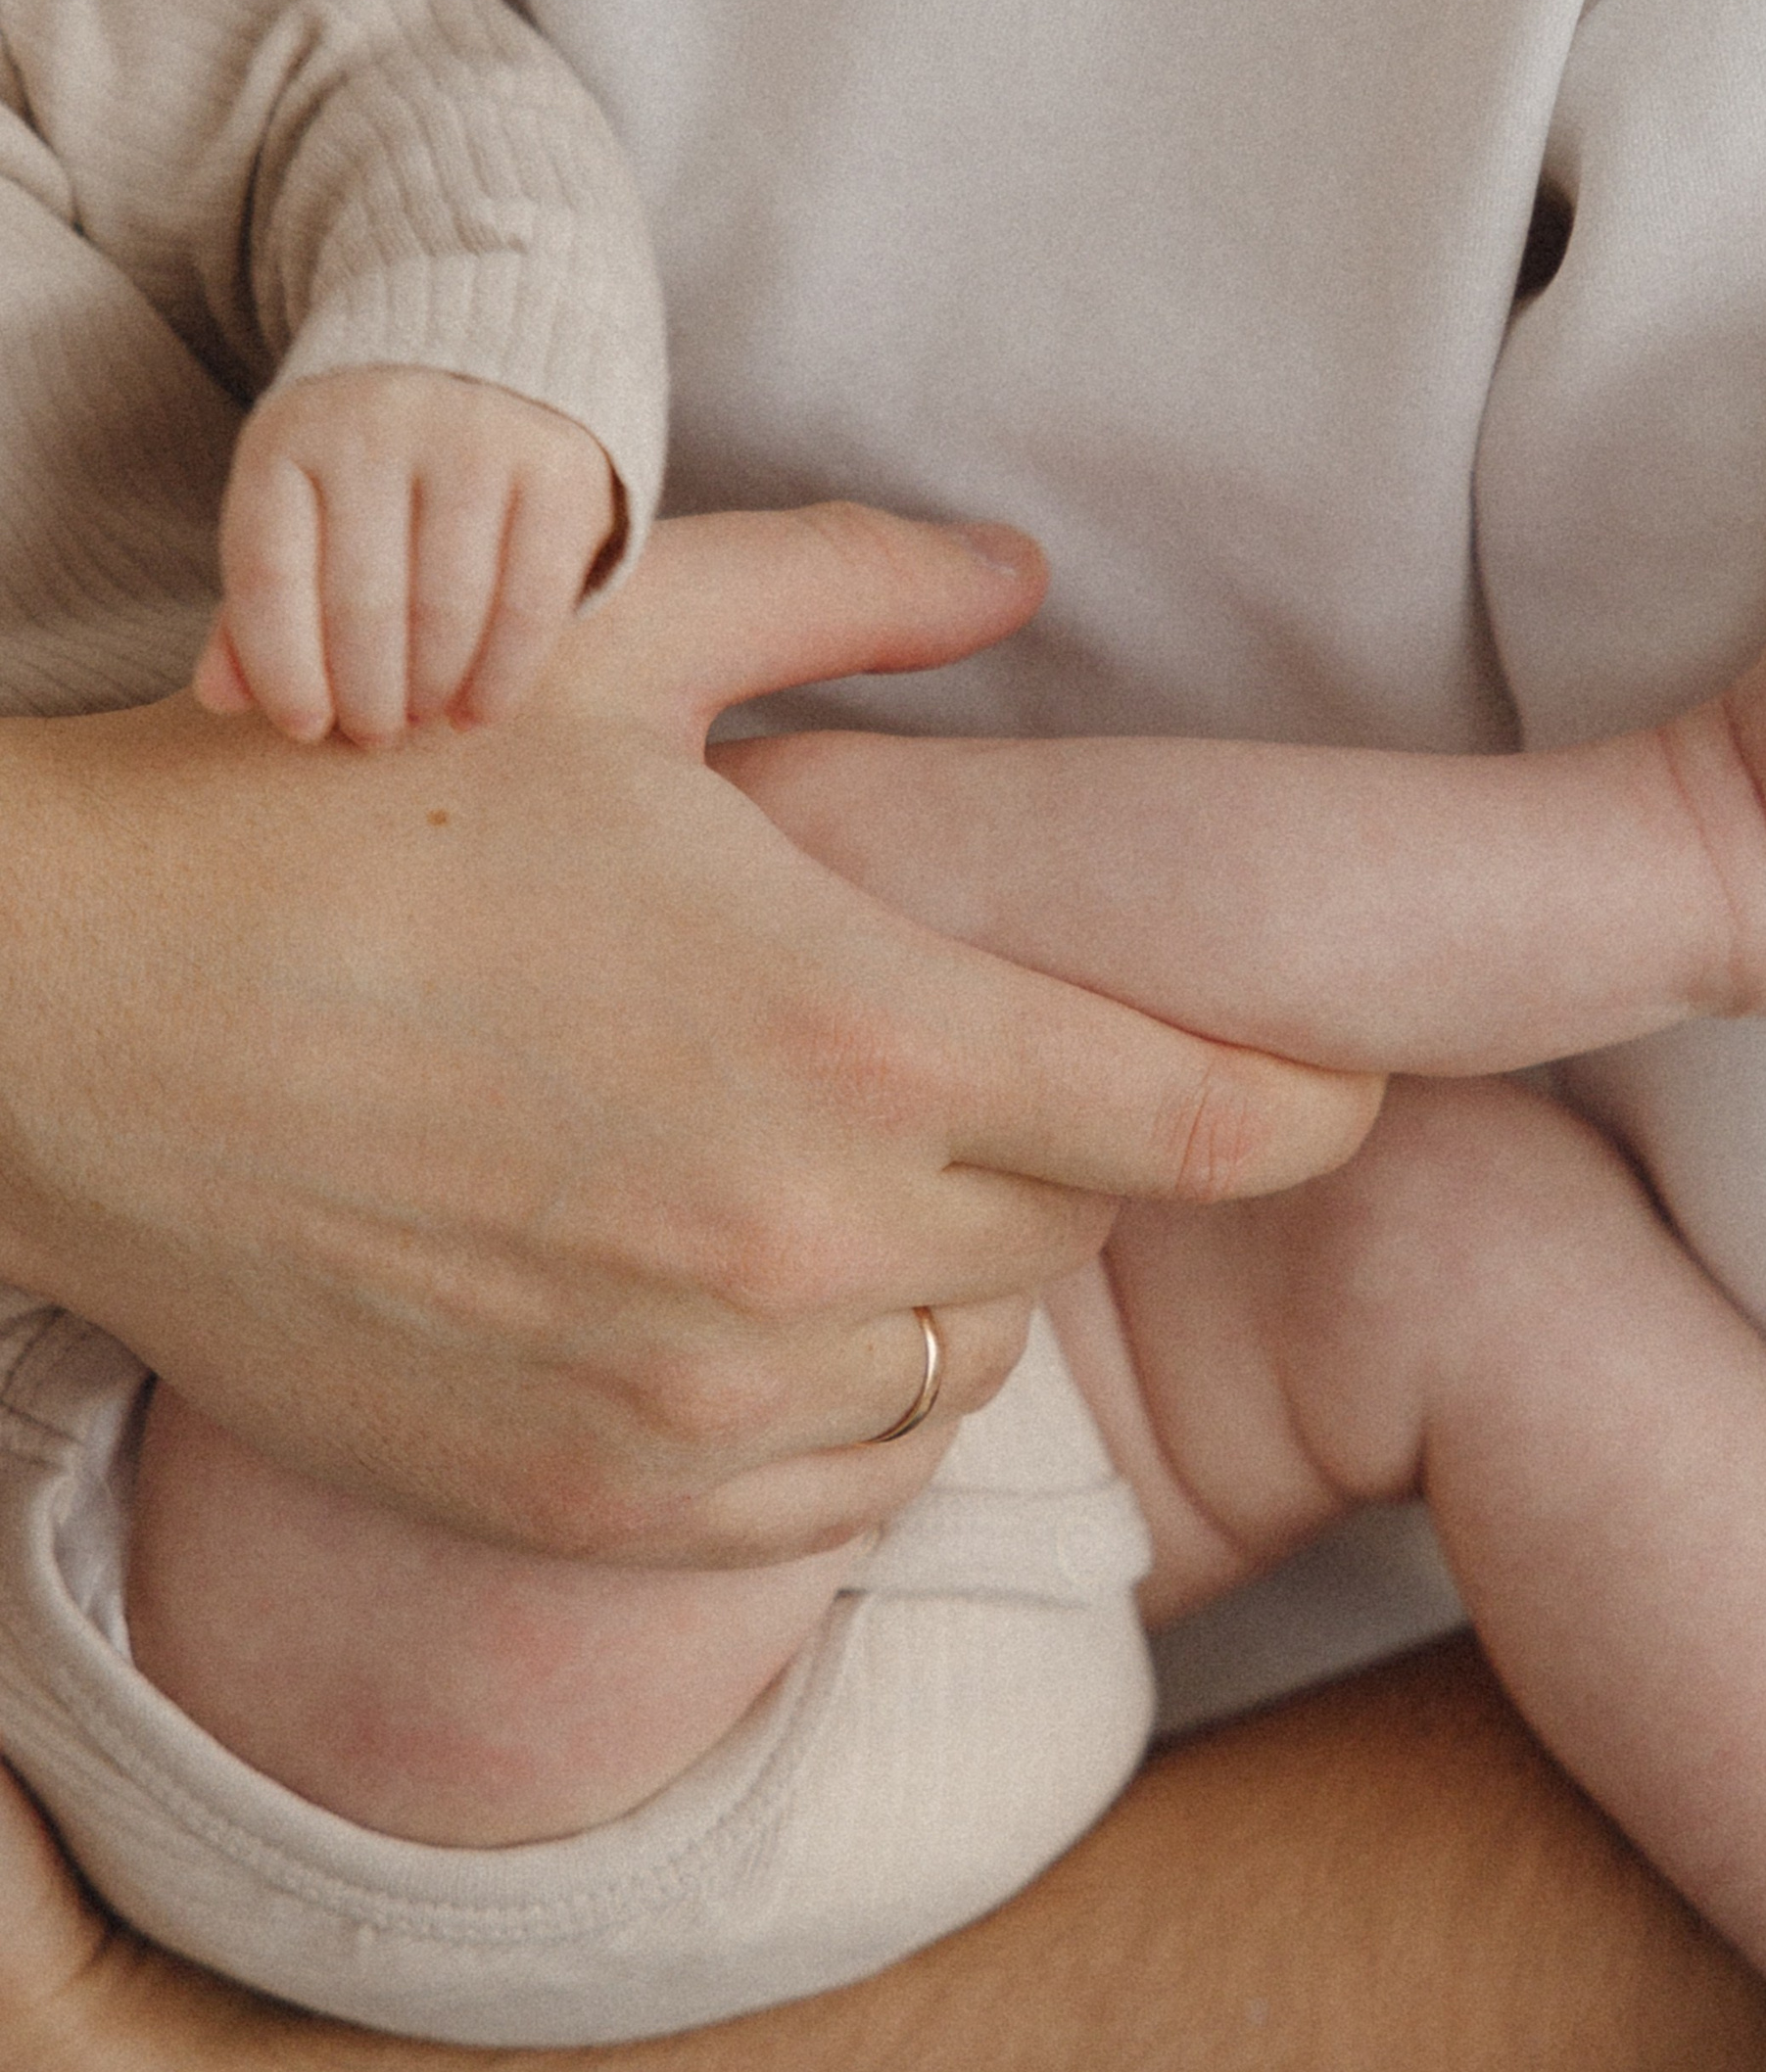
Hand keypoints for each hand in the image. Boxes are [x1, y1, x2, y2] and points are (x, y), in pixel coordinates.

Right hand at [0, 503, 1380, 1562]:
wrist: (63, 1017)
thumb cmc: (339, 806)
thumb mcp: (606, 648)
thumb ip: (851, 592)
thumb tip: (1023, 568)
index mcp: (861, 1028)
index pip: (1214, 1120)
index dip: (1308, 1104)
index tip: (1332, 1083)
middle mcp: (814, 1242)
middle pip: (1083, 1230)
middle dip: (1065, 1146)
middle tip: (958, 1062)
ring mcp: (706, 1398)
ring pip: (968, 1362)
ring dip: (948, 1274)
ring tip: (826, 1167)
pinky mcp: (599, 1503)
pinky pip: (839, 1484)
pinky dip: (843, 1401)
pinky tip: (749, 1297)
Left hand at [194, 367, 620, 747]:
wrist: (486, 353)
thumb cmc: (373, 460)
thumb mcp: (300, 502)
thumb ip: (261, 599)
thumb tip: (222, 700)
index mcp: (290, 437)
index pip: (270, 573)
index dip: (283, 669)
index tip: (306, 728)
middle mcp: (378, 429)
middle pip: (362, 602)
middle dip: (367, 696)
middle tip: (375, 735)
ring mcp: (474, 446)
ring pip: (447, 611)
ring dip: (432, 692)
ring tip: (424, 719)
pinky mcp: (557, 474)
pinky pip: (529, 605)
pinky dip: (503, 678)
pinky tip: (481, 711)